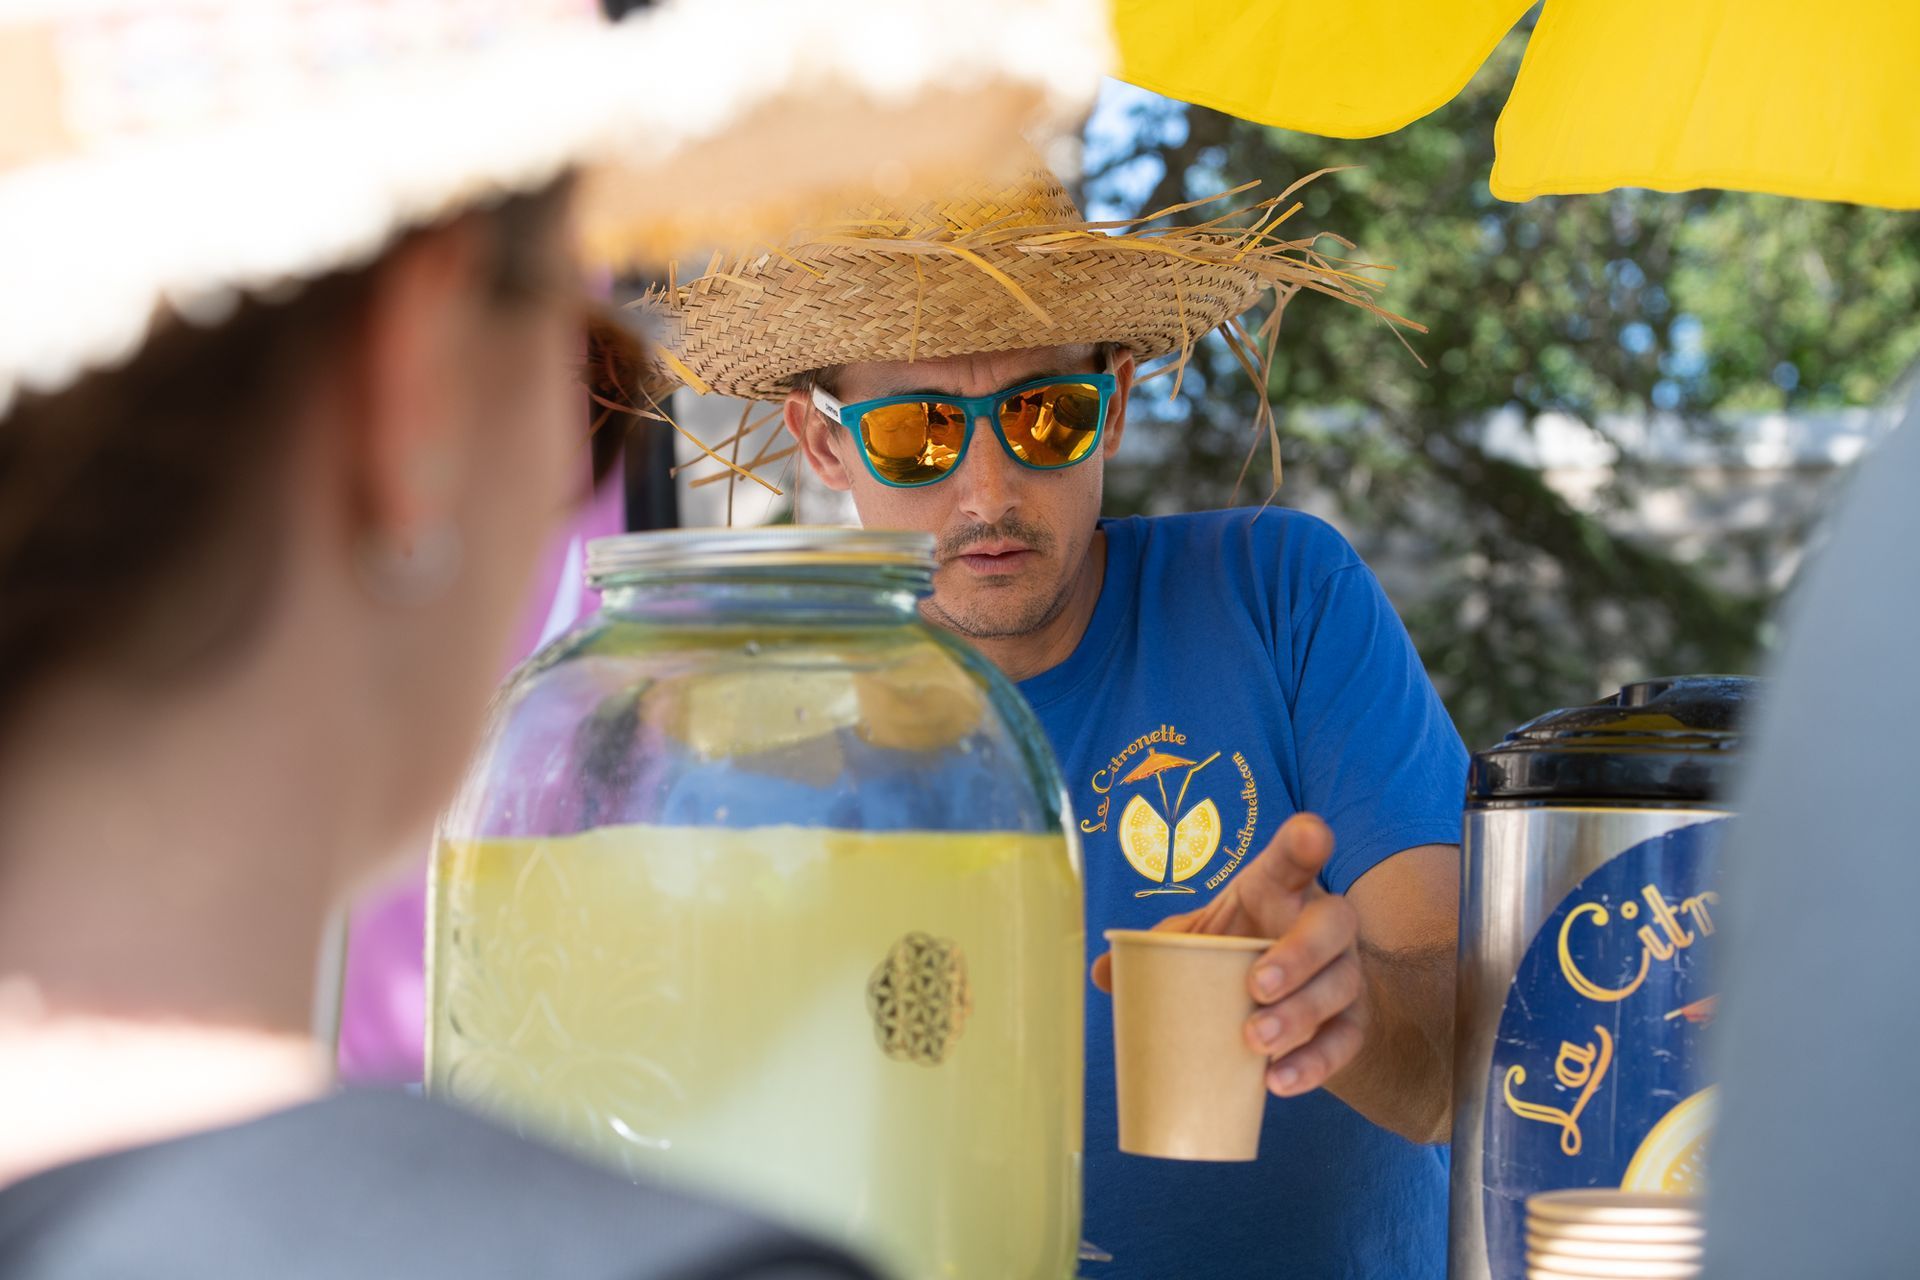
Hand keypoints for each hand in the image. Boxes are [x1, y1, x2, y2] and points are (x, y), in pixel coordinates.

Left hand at [1092, 813, 1366, 1097]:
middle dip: (1300, 952)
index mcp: (1281, 890)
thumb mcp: (1197, 942)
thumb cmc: (1236, 955)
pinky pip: (1345, 1042)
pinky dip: (1314, 1064)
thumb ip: (1156, 949)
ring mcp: (1345, 972)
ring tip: (1255, 1041)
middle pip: (1334, 922)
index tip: (1308, 834)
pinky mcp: (1353, 1022)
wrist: (1293, 1007)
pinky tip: (1277, 1080)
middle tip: (1256, 984)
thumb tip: (1101, 972)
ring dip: (1300, 1015)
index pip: (1296, 859)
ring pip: (1340, 985)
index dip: (1306, 842)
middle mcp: (1323, 924)